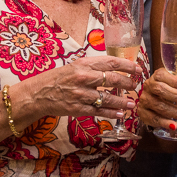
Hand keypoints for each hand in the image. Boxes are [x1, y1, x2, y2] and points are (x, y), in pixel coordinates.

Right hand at [15, 56, 139, 120]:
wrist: (38, 94)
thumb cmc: (58, 78)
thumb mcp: (75, 66)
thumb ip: (94, 67)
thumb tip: (116, 69)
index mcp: (84, 64)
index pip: (111, 62)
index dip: (128, 66)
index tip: (138, 69)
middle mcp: (83, 78)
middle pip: (112, 79)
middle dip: (128, 83)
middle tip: (135, 86)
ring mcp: (81, 94)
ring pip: (108, 99)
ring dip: (122, 102)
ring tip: (131, 104)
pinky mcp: (78, 108)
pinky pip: (99, 111)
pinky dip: (111, 114)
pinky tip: (120, 114)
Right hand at [137, 68, 176, 129]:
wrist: (154, 104)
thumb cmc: (168, 92)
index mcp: (156, 77)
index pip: (162, 76)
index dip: (175, 81)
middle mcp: (148, 86)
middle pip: (160, 90)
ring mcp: (144, 100)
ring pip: (159, 106)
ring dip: (176, 112)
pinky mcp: (143, 113)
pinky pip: (153, 118)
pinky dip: (164, 123)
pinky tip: (174, 126)